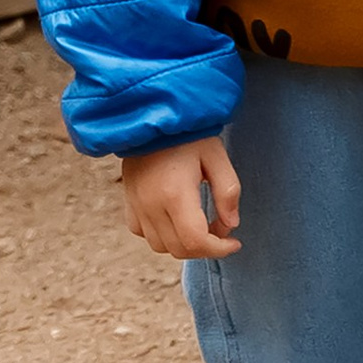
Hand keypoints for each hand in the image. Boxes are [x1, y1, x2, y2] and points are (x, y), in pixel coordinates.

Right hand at [121, 138, 241, 260]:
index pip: (195, 241)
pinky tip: (174, 220)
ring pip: (160, 246)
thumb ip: (228, 192)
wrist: (151, 113)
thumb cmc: (187, 133)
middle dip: (205, 248)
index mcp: (175, 193)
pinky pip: (142, 232)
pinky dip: (160, 235)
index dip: (218, 249)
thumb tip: (230, 224)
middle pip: (179, 249)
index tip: (234, 242)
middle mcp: (151, 204)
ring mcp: (136, 204)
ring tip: (200, 226)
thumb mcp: (217, 156)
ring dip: (183, 244)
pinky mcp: (128, 200)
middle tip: (221, 231)